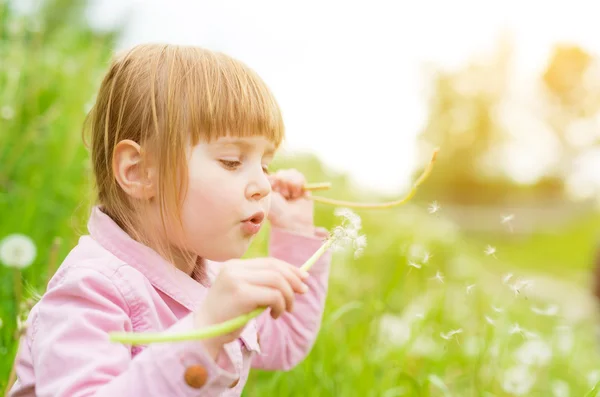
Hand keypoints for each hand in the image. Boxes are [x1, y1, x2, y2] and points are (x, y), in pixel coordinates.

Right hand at [194, 257, 308, 358]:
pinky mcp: (241, 294)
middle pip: (275, 268)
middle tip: (303, 293)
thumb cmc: (227, 315)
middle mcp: (234, 268)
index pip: (269, 261)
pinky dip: (280, 305)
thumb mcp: (245, 293)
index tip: (304, 278)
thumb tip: (297, 280)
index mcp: (235, 265)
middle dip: (294, 280)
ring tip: (286, 310)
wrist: (205, 332)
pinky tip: (275, 315)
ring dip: (288, 296)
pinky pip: (273, 295)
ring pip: (277, 281)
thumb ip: (263, 284)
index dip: (290, 268)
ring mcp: (236, 280)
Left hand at [268, 169, 314, 234]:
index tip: (274, 188)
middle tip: (283, 195)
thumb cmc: (276, 211)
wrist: (292, 221)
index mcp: (270, 188)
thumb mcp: (267, 195)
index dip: (273, 179)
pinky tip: (297, 194)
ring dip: (290, 183)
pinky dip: (298, 183)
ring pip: (291, 172)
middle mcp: (281, 187)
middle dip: (282, 182)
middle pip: (281, 172)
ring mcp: (292, 187)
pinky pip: (300, 176)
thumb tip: (266, 170)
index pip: (271, 173)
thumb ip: (266, 180)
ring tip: (290, 195)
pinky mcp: (303, 188)